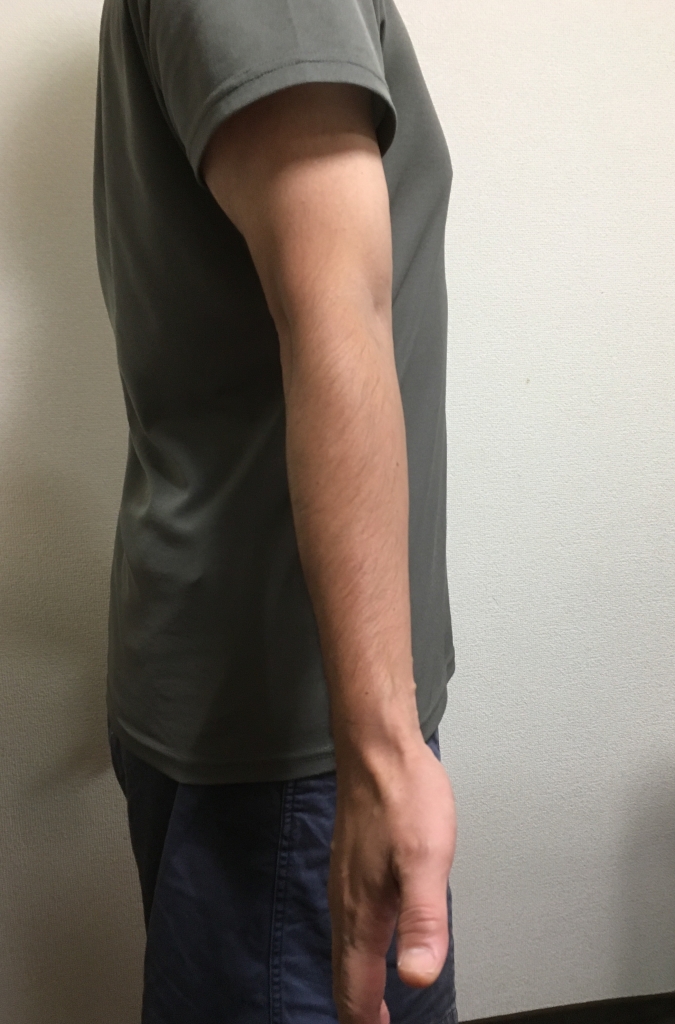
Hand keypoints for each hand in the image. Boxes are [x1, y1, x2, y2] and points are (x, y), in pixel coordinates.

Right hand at [328, 734, 456, 1023]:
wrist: (377, 748)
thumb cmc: (402, 796)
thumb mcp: (426, 860)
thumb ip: (423, 922)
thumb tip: (418, 978)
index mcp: (363, 912)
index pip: (356, 990)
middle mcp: (346, 904)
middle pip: (345, 978)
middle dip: (359, 1013)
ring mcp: (346, 884)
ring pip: (345, 952)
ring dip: (357, 987)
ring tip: (375, 1009)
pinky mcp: (352, 867)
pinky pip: (349, 926)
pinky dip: (358, 954)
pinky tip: (372, 947)